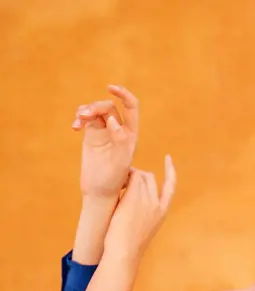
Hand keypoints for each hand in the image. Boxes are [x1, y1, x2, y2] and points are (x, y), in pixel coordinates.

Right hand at [73, 84, 138, 198]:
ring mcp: (104, 131)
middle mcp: (119, 130)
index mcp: (130, 134)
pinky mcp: (91, 134)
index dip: (123, 94)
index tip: (111, 88)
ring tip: (78, 120)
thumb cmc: (114, 180)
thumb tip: (112, 119)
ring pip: (96, 110)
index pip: (131, 107)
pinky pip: (86, 118)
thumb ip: (119, 140)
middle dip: (96, 107)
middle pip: (109, 107)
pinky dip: (80, 117)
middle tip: (84, 115)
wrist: (99, 191)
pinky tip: (75, 126)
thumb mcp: (120, 162)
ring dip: (86, 110)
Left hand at [104, 157, 176, 261]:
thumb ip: (141, 214)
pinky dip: (123, 176)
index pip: (171, 186)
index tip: (168, 158)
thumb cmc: (127, 247)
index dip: (170, 171)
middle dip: (138, 176)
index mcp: (162, 212)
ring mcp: (147, 199)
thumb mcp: (141, 230)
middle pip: (150, 178)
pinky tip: (114, 183)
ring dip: (128, 176)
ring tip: (116, 186)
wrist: (124, 253)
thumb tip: (131, 206)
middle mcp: (157, 203)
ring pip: (140, 175)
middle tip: (122, 183)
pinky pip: (131, 175)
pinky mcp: (134, 196)